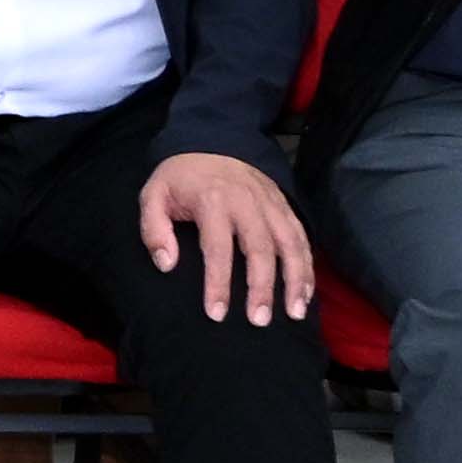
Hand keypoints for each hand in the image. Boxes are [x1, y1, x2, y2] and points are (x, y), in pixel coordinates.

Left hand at [138, 148, 313, 322]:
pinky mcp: (284, 206)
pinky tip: (306, 294)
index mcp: (213, 200)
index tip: (217, 314)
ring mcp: (270, 203)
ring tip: (294, 313)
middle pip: (259, 249)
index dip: (218, 283)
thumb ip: (154, 229)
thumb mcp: (154, 195)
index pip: (218, 248)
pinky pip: (301, 237)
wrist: (211, 141)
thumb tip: (167, 264)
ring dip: (295, 280)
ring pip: (289, 244)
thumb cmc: (180, 178)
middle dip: (261, 287)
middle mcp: (247, 202)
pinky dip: (307, 266)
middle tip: (259, 321)